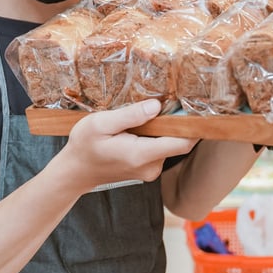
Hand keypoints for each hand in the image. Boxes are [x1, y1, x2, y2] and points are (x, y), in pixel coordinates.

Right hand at [55, 100, 196, 193]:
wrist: (75, 172)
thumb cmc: (84, 146)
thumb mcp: (100, 124)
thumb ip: (130, 116)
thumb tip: (156, 105)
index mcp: (141, 154)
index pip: (182, 143)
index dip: (193, 125)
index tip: (196, 106)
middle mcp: (151, 166)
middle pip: (179, 142)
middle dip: (177, 122)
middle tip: (171, 100)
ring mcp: (151, 170)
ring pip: (170, 145)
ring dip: (164, 129)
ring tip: (149, 113)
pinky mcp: (148, 169)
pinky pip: (161, 149)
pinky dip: (157, 137)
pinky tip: (142, 127)